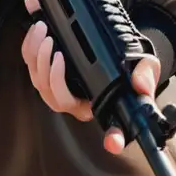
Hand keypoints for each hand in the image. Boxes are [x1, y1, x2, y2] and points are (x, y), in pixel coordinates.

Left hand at [20, 0, 161, 153]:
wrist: (110, 44)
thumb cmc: (125, 62)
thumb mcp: (143, 65)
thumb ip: (145, 75)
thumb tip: (141, 86)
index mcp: (101, 105)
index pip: (110, 128)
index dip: (114, 137)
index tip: (113, 143)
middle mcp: (77, 102)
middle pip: (57, 97)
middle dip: (49, 70)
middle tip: (53, 45)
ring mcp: (58, 88)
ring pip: (38, 81)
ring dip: (36, 55)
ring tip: (43, 32)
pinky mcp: (45, 72)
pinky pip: (31, 65)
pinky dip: (30, 48)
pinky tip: (36, 32)